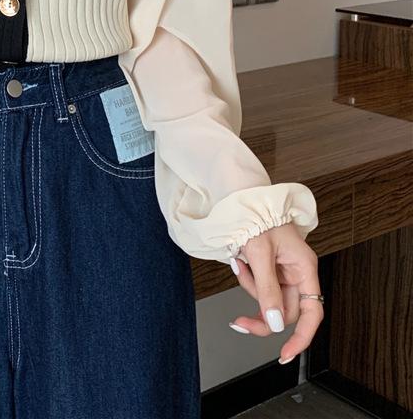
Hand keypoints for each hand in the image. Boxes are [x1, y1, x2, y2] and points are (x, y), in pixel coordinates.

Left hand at [227, 223, 322, 364]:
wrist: (244, 198)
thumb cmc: (258, 216)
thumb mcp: (260, 253)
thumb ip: (267, 289)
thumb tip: (275, 323)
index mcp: (304, 268)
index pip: (312, 313)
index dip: (302, 337)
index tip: (286, 353)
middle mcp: (297, 272)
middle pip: (285, 310)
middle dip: (261, 313)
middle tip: (239, 322)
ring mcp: (283, 271)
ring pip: (268, 299)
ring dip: (250, 287)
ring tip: (239, 263)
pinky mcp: (269, 268)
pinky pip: (259, 285)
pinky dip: (247, 279)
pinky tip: (239, 261)